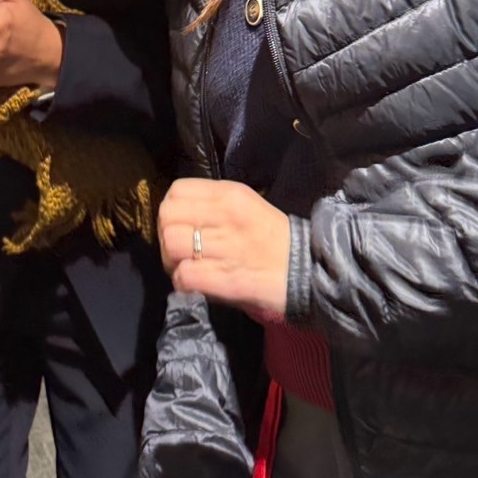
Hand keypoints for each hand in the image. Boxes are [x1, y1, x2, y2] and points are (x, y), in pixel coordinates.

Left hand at [159, 178, 290, 319]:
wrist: (311, 272)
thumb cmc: (277, 241)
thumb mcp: (249, 207)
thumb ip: (214, 206)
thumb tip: (180, 217)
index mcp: (231, 194)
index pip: (177, 191)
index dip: (171, 211)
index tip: (181, 227)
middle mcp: (226, 215)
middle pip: (167, 217)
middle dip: (165, 237)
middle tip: (179, 253)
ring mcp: (227, 247)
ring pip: (172, 244)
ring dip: (172, 261)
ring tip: (187, 269)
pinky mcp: (228, 278)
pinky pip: (186, 275)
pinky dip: (184, 283)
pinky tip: (197, 286)